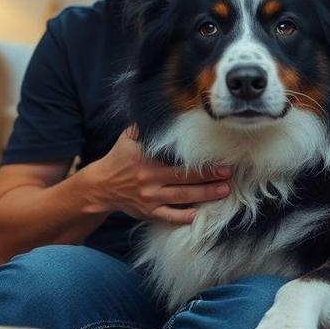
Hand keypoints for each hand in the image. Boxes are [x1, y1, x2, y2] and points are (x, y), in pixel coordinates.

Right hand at [85, 126, 232, 223]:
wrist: (100, 186)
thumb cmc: (118, 158)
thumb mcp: (128, 138)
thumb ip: (146, 126)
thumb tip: (164, 111)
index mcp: (147, 159)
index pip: (177, 159)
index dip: (198, 160)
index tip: (218, 157)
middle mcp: (150, 179)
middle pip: (185, 179)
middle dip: (209, 176)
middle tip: (229, 173)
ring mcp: (150, 198)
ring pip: (182, 197)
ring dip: (205, 194)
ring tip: (224, 190)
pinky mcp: (149, 212)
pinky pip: (169, 216)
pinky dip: (184, 217)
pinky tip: (200, 216)